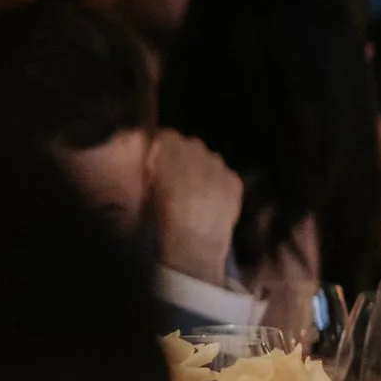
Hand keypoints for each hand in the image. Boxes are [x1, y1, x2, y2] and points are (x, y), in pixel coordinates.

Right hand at [147, 130, 242, 285]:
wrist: (195, 245)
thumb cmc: (162, 220)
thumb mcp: (145, 191)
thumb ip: (150, 170)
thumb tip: (152, 162)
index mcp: (171, 152)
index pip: (166, 136)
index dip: (160, 148)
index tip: (155, 161)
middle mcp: (198, 152)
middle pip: (189, 144)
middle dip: (181, 156)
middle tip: (173, 178)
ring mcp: (220, 165)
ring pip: (208, 158)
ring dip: (200, 168)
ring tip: (194, 191)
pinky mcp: (234, 180)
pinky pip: (224, 173)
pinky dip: (217, 182)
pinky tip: (210, 200)